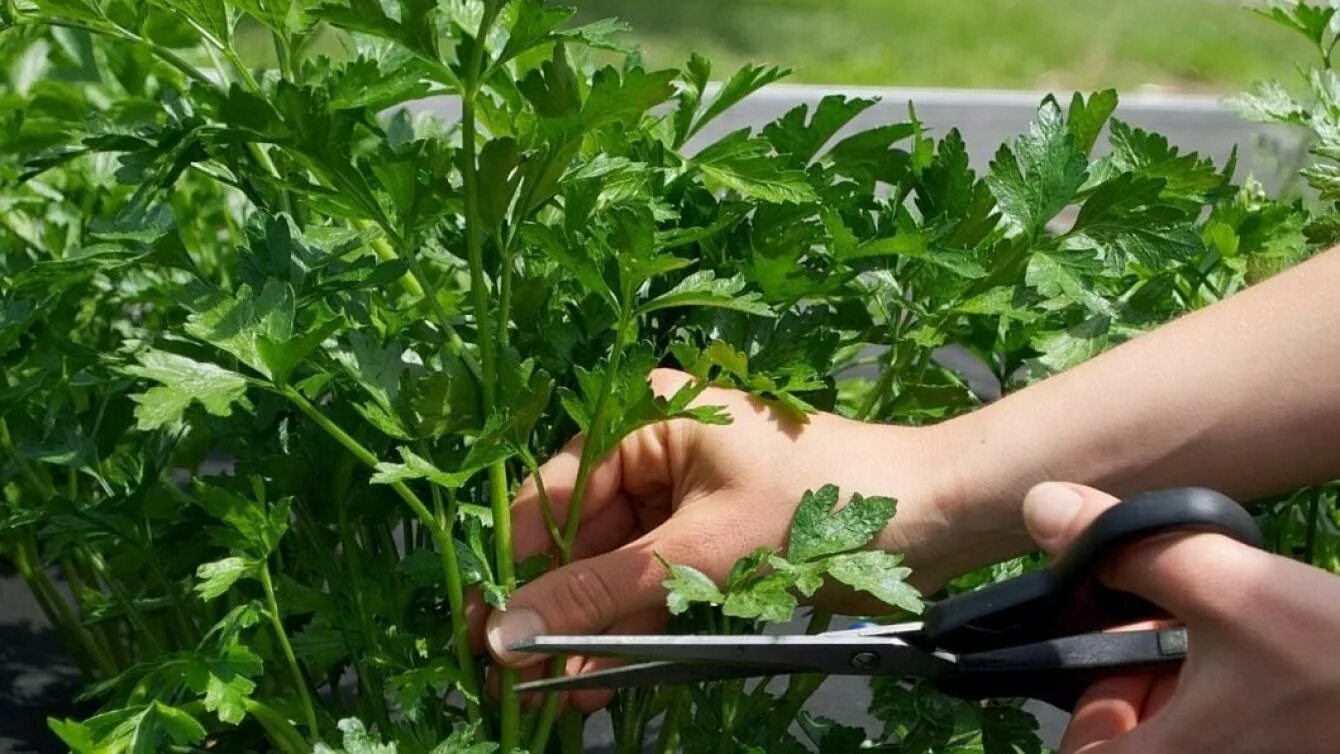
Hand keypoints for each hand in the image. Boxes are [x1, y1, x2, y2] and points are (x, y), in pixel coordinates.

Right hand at [476, 369, 962, 709]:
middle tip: (517, 688)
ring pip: (615, 571)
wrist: (937, 516)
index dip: (515, 575)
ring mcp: (682, 494)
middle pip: (579, 541)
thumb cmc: (821, 507)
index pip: (549, 501)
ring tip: (560, 699)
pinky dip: (635, 629)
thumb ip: (598, 592)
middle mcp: (652, 448)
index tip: (482, 642)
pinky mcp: (710, 535)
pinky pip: (656, 583)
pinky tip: (604, 680)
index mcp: (642, 419)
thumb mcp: (701, 552)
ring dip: (591, 633)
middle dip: (555, 614)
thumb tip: (501, 634)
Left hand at [1022, 482, 1339, 753]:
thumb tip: (1040, 506)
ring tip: (1229, 648)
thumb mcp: (1232, 587)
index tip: (1120, 662)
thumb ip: (1129, 547)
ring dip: (1185, 696)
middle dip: (1139, 690)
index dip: (1090, 712)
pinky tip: (1263, 670)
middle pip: (1130, 746)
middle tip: (1180, 641)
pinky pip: (1222, 739)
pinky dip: (1224, 710)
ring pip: (1178, 740)